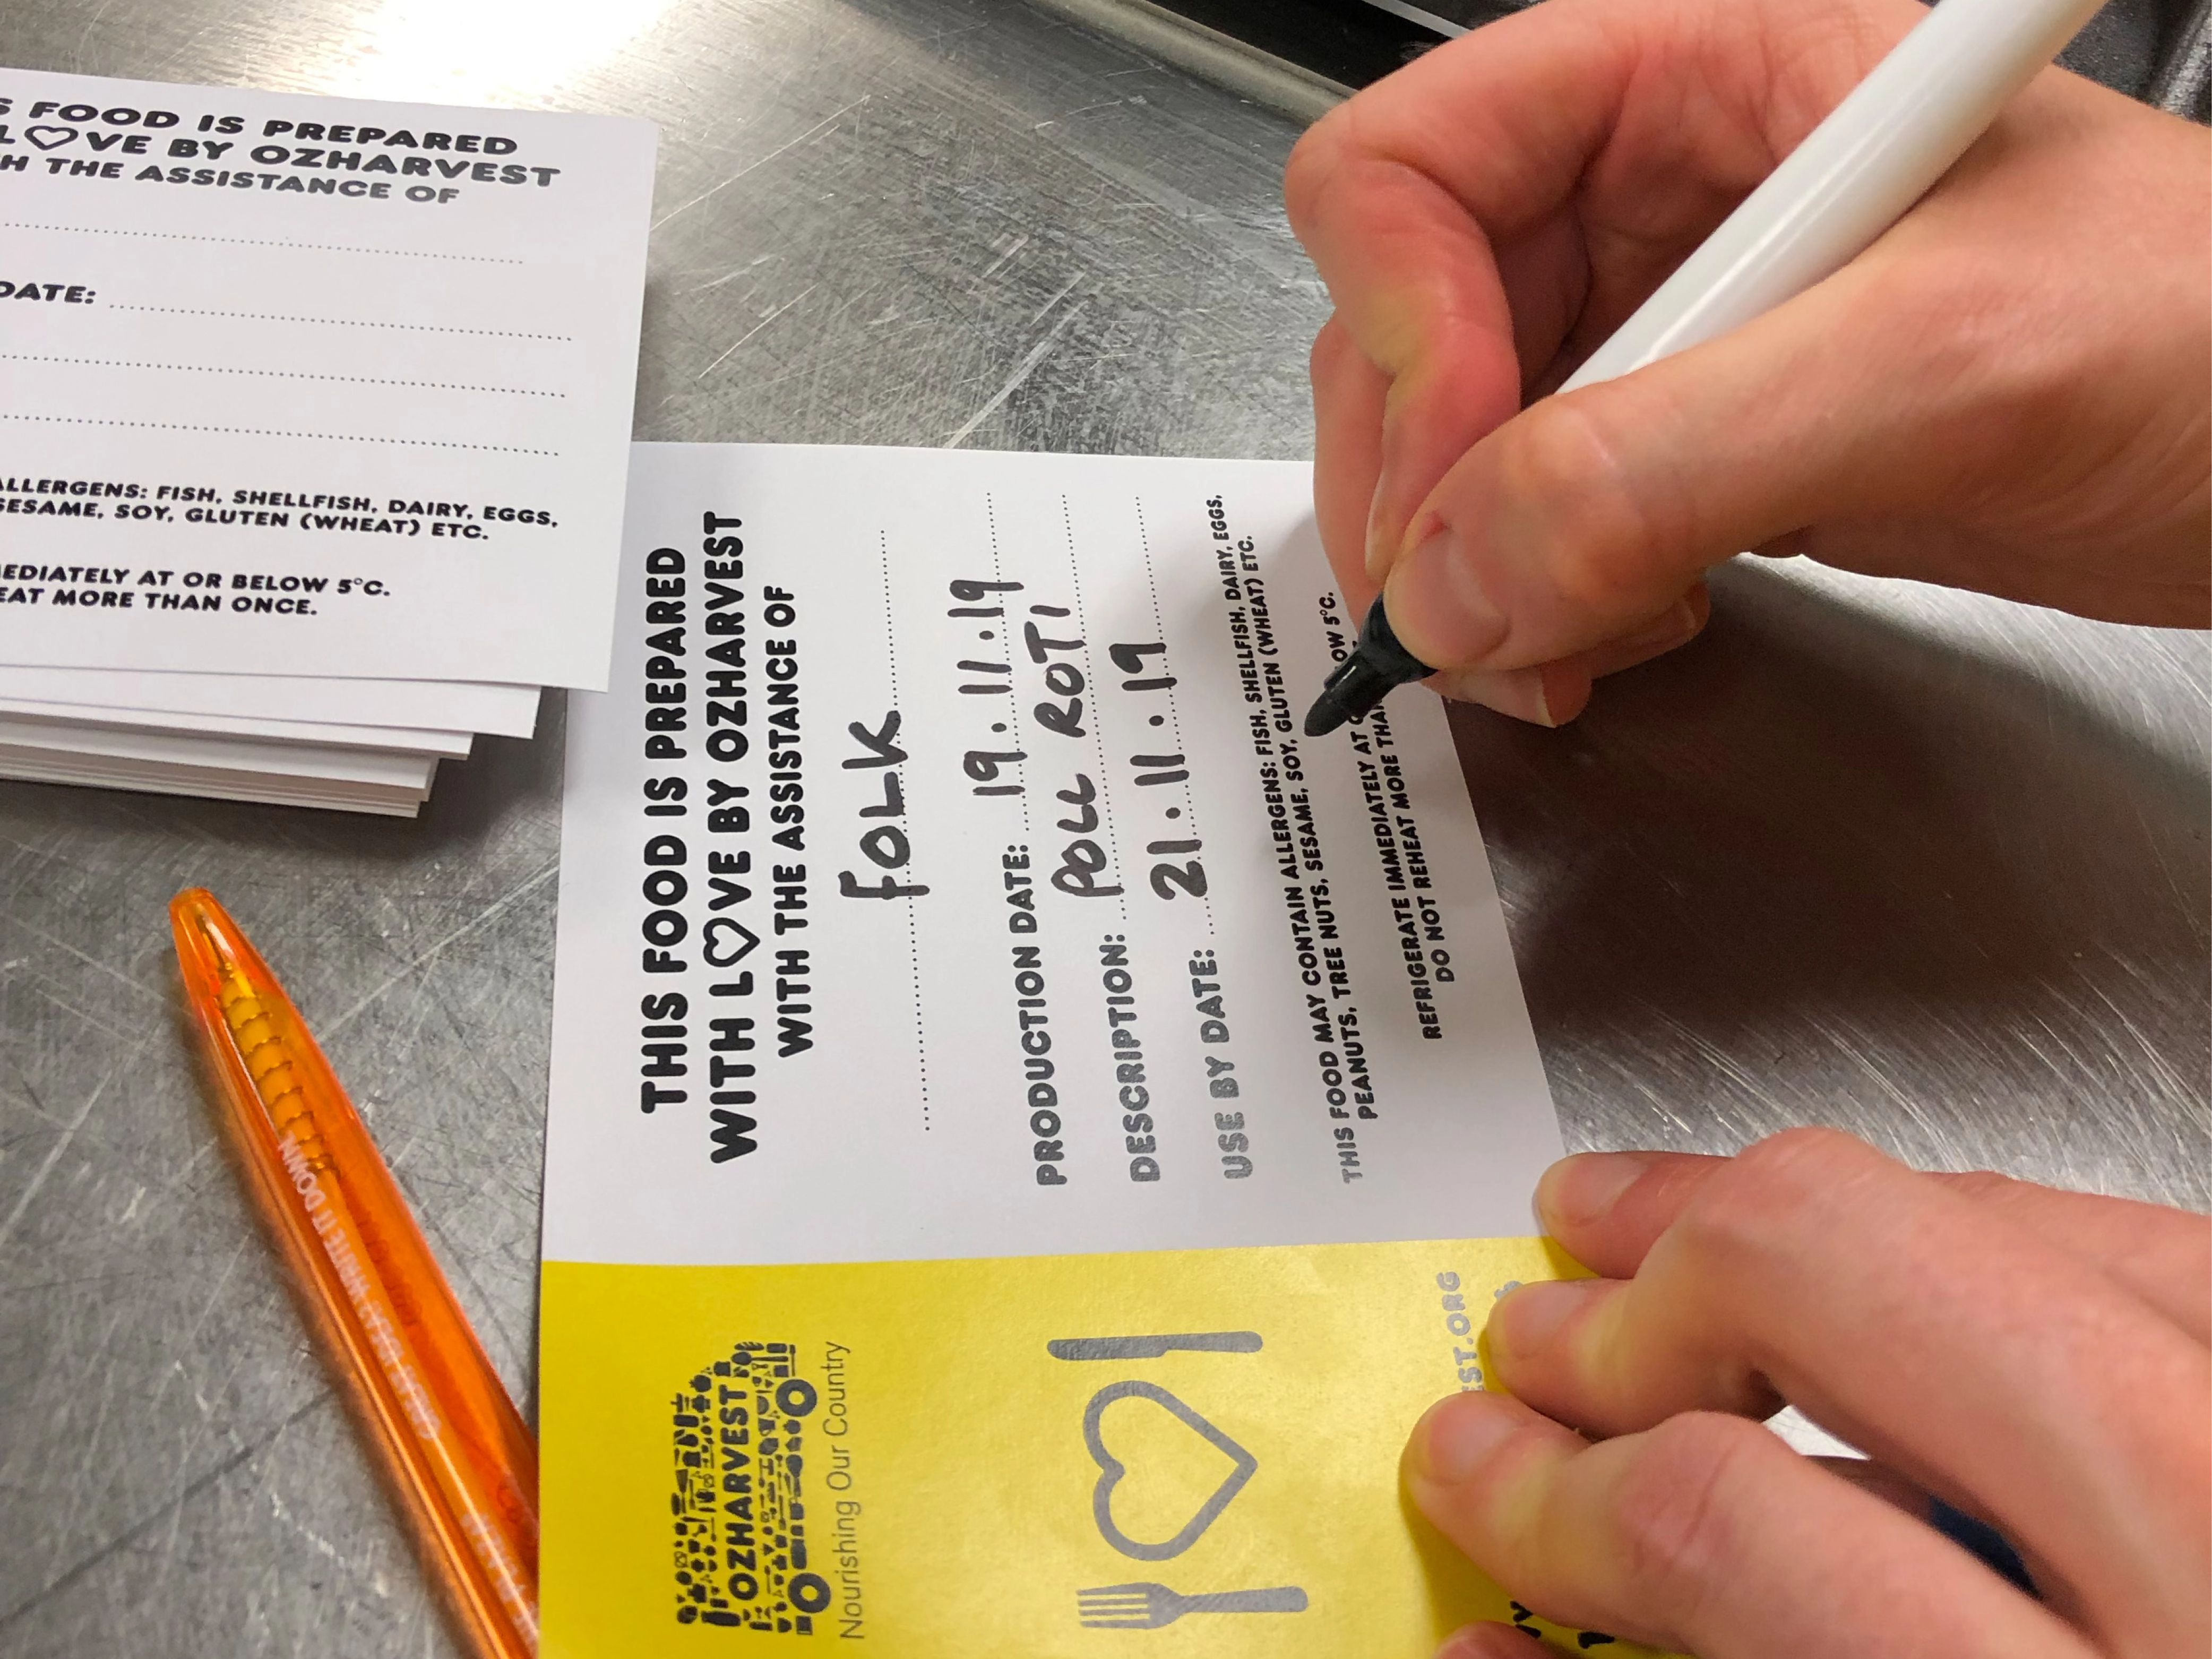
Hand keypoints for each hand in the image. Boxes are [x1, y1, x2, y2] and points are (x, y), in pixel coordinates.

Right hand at [1284, 0, 2210, 725]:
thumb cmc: (2209, 333)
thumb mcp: (1940, 364)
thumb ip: (1673, 459)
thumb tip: (1456, 580)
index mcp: (1694, 74)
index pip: (1413, 172)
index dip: (1405, 329)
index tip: (1468, 482)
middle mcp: (1654, 192)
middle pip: (1401, 328)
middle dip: (1422, 491)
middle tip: (1477, 619)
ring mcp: (1669, 327)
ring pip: (1453, 447)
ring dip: (1472, 571)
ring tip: (1569, 643)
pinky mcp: (1694, 442)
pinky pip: (1533, 523)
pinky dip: (1539, 602)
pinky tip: (1626, 629)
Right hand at [1404, 1130, 2210, 1657]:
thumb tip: (1508, 1650)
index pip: (1742, 1536)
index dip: (1556, 1496)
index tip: (1474, 1476)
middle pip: (1836, 1267)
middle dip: (1635, 1306)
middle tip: (1534, 1348)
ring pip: (1983, 1196)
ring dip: (1767, 1210)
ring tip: (1628, 1223)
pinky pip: (2128, 1234)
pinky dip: (1958, 1229)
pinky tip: (1868, 1253)